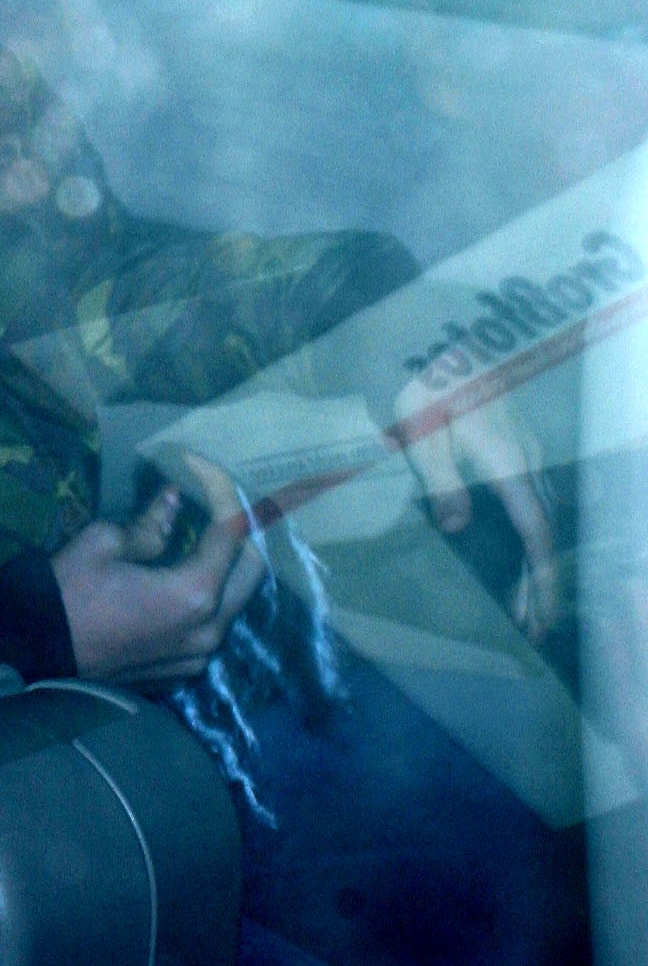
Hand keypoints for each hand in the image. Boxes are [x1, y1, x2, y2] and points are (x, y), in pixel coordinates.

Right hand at [53, 454, 268, 682]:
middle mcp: (210, 628)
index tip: (198, 464)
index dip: (219, 489)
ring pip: (236, 600)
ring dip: (225, 563)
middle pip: (253, 569)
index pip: (231, 530)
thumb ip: (150, 524)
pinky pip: (212, 625)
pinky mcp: (184, 669)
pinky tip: (180, 576)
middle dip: (239, 527)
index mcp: (194, 593)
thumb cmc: (68, 592)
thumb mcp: (103, 543)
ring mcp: (199, 654)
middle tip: (213, 500)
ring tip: (200, 533)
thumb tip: (175, 501)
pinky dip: (208, 594)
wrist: (35, 649)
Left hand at [395, 372, 562, 639]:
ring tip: (528, 598)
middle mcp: (528, 459)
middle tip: (536, 626)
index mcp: (508, 463)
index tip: (541, 615)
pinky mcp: (518, 441)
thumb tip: (457, 527)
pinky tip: (523, 545)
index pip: (535, 532)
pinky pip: (537, 496)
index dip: (541, 577)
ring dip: (539, 557)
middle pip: (545, 531)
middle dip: (543, 581)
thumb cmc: (424, 387)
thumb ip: (440, 481)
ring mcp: (528, 449)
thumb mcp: (420, 435)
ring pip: (545, 514)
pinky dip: (535, 529)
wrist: (436, 339)